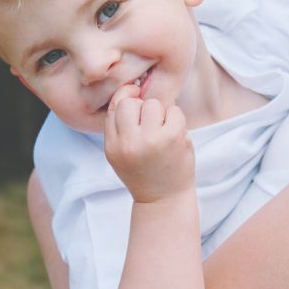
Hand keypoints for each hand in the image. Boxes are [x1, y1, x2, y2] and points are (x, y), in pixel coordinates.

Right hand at [103, 83, 194, 204]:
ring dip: (161, 114)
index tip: (135, 101)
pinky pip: (174, 111)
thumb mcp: (119, 153)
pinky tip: (175, 135)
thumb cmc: (143, 171)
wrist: (163, 199)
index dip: (125, 99)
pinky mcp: (173, 138)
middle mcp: (128, 143)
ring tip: (163, 132)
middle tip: (150, 127)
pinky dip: (176, 119)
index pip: (114, 107)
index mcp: (112, 146)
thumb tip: (132, 88)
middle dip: (143, 109)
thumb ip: (119, 126)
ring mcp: (151, 140)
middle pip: (131, 103)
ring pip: (153, 104)